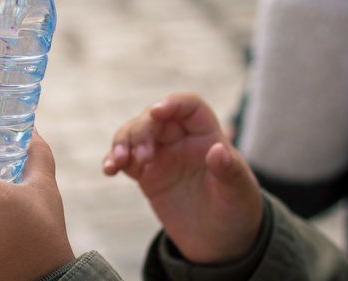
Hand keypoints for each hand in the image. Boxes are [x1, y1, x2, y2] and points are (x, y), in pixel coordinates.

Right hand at [102, 93, 262, 263]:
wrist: (221, 244)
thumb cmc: (236, 212)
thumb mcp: (238, 193)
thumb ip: (228, 170)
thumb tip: (218, 150)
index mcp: (207, 136)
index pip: (189, 107)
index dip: (172, 104)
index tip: (156, 112)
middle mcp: (182, 140)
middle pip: (154, 118)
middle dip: (142, 130)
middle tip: (142, 156)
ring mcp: (161, 155)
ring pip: (134, 134)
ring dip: (122, 142)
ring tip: (119, 162)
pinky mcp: (146, 174)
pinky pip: (124, 159)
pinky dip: (113, 160)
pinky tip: (109, 170)